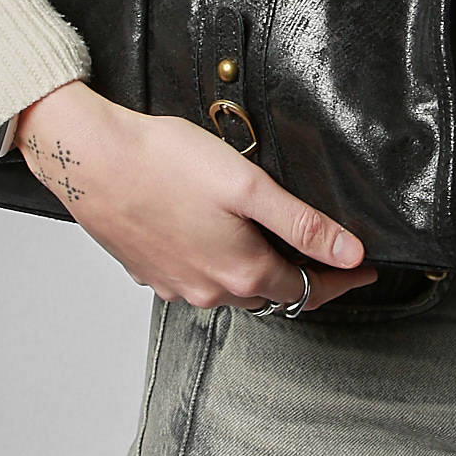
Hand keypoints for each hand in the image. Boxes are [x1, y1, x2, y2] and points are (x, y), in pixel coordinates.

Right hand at [14, 80, 379, 312]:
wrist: (90, 161)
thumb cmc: (164, 163)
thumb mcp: (248, 186)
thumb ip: (303, 223)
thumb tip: (350, 253)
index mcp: (242, 270)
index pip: (310, 290)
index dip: (343, 280)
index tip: (366, 272)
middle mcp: (209, 290)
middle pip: (273, 295)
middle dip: (305, 281)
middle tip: (330, 260)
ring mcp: (175, 285)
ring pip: (233, 291)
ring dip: (260, 276)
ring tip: (276, 249)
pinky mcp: (148, 272)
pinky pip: (197, 280)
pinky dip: (219, 268)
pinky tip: (217, 242)